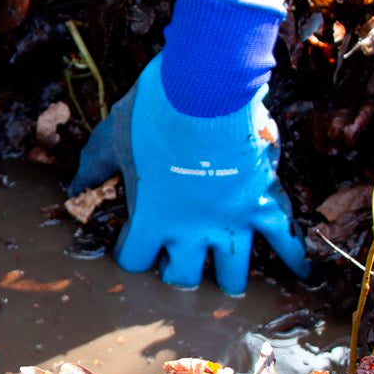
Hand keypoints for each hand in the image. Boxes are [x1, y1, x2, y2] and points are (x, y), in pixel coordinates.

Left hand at [69, 54, 309, 294]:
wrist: (204, 88)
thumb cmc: (151, 112)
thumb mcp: (112, 137)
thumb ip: (93, 167)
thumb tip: (72, 187)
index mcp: (151, 219)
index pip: (134, 260)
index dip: (131, 254)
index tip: (132, 245)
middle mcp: (190, 230)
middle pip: (183, 276)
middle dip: (178, 274)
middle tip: (179, 267)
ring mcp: (230, 220)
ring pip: (233, 273)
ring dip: (228, 280)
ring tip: (228, 285)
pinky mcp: (263, 201)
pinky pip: (284, 236)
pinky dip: (295, 256)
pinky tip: (302, 273)